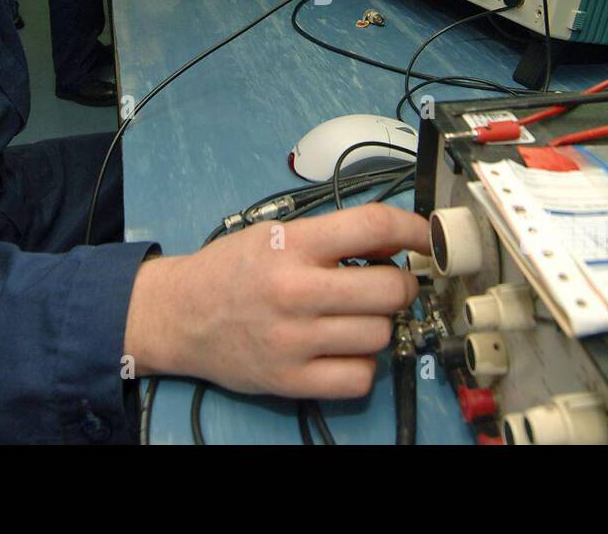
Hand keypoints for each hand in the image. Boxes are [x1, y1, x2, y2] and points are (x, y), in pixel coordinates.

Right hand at [125, 204, 429, 398]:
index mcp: (291, 245)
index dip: (414, 230)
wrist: (179, 315)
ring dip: (378, 325)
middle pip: (390, 290)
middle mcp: (294, 291)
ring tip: (354, 317)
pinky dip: (362, 365)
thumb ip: (334, 236)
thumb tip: (397, 240)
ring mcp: (294, 340)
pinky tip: (344, 350)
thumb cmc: (233, 269)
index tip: (428, 238)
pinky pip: (360, 377)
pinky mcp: (291, 380)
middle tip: (387, 284)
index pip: (373, 226)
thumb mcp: (278, 234)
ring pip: (380, 334)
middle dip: (400, 285)